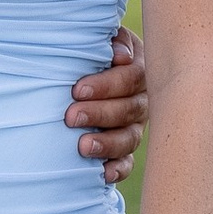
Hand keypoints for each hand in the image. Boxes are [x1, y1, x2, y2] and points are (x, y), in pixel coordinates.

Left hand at [68, 27, 147, 185]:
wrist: (89, 71)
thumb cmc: (94, 52)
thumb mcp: (103, 39)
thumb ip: (113, 41)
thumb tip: (119, 56)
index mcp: (139, 70)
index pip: (131, 78)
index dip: (106, 85)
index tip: (77, 89)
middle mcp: (141, 100)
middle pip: (129, 109)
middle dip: (99, 114)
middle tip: (71, 116)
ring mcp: (135, 127)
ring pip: (129, 138)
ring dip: (107, 143)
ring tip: (83, 147)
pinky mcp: (125, 150)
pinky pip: (127, 163)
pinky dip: (118, 170)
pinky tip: (103, 174)